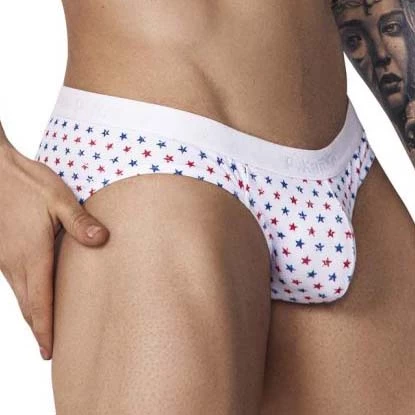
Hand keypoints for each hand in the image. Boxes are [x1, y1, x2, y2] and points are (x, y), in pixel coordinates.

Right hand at [0, 143, 109, 359]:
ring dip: (32, 313)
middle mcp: (15, 263)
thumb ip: (81, 223)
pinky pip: (14, 281)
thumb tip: (103, 239)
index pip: (39, 304)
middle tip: (50, 348)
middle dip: (39, 328)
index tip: (50, 351)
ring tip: (45, 327)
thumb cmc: (29, 184)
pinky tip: (34, 294)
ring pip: (19, 295)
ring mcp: (5, 258)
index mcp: (32, 256)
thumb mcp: (60, 200)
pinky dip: (25, 296)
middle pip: (27, 306)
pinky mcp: (2, 250)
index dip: (45, 330)